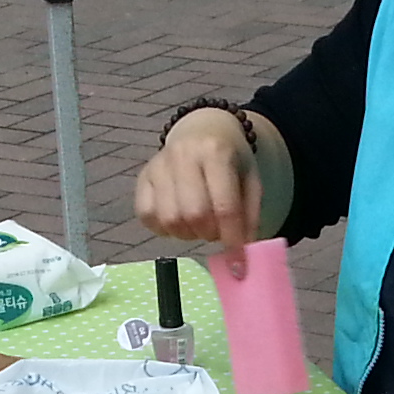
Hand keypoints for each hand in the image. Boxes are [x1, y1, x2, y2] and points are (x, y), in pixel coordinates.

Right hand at [135, 108, 261, 271]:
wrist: (202, 132)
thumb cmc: (230, 161)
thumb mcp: (251, 182)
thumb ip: (249, 217)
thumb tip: (242, 256)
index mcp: (215, 152)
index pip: (224, 207)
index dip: (232, 240)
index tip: (239, 262)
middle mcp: (183, 154)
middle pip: (194, 216)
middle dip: (209, 233)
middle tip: (216, 230)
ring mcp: (158, 165)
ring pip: (169, 220)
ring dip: (187, 233)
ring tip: (198, 222)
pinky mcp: (142, 177)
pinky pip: (147, 217)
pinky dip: (164, 228)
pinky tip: (178, 219)